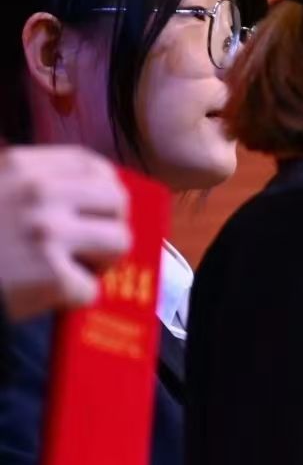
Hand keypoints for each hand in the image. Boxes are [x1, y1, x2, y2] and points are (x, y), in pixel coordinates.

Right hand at [0, 145, 129, 321]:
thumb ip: (29, 184)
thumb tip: (90, 194)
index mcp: (20, 167)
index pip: (93, 164)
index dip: (107, 190)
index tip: (100, 210)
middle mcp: (37, 193)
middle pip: (117, 201)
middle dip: (111, 225)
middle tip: (88, 247)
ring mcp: (46, 232)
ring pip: (119, 242)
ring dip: (99, 263)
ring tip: (67, 270)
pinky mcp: (51, 275)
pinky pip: (92, 288)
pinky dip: (72, 299)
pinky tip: (44, 295)